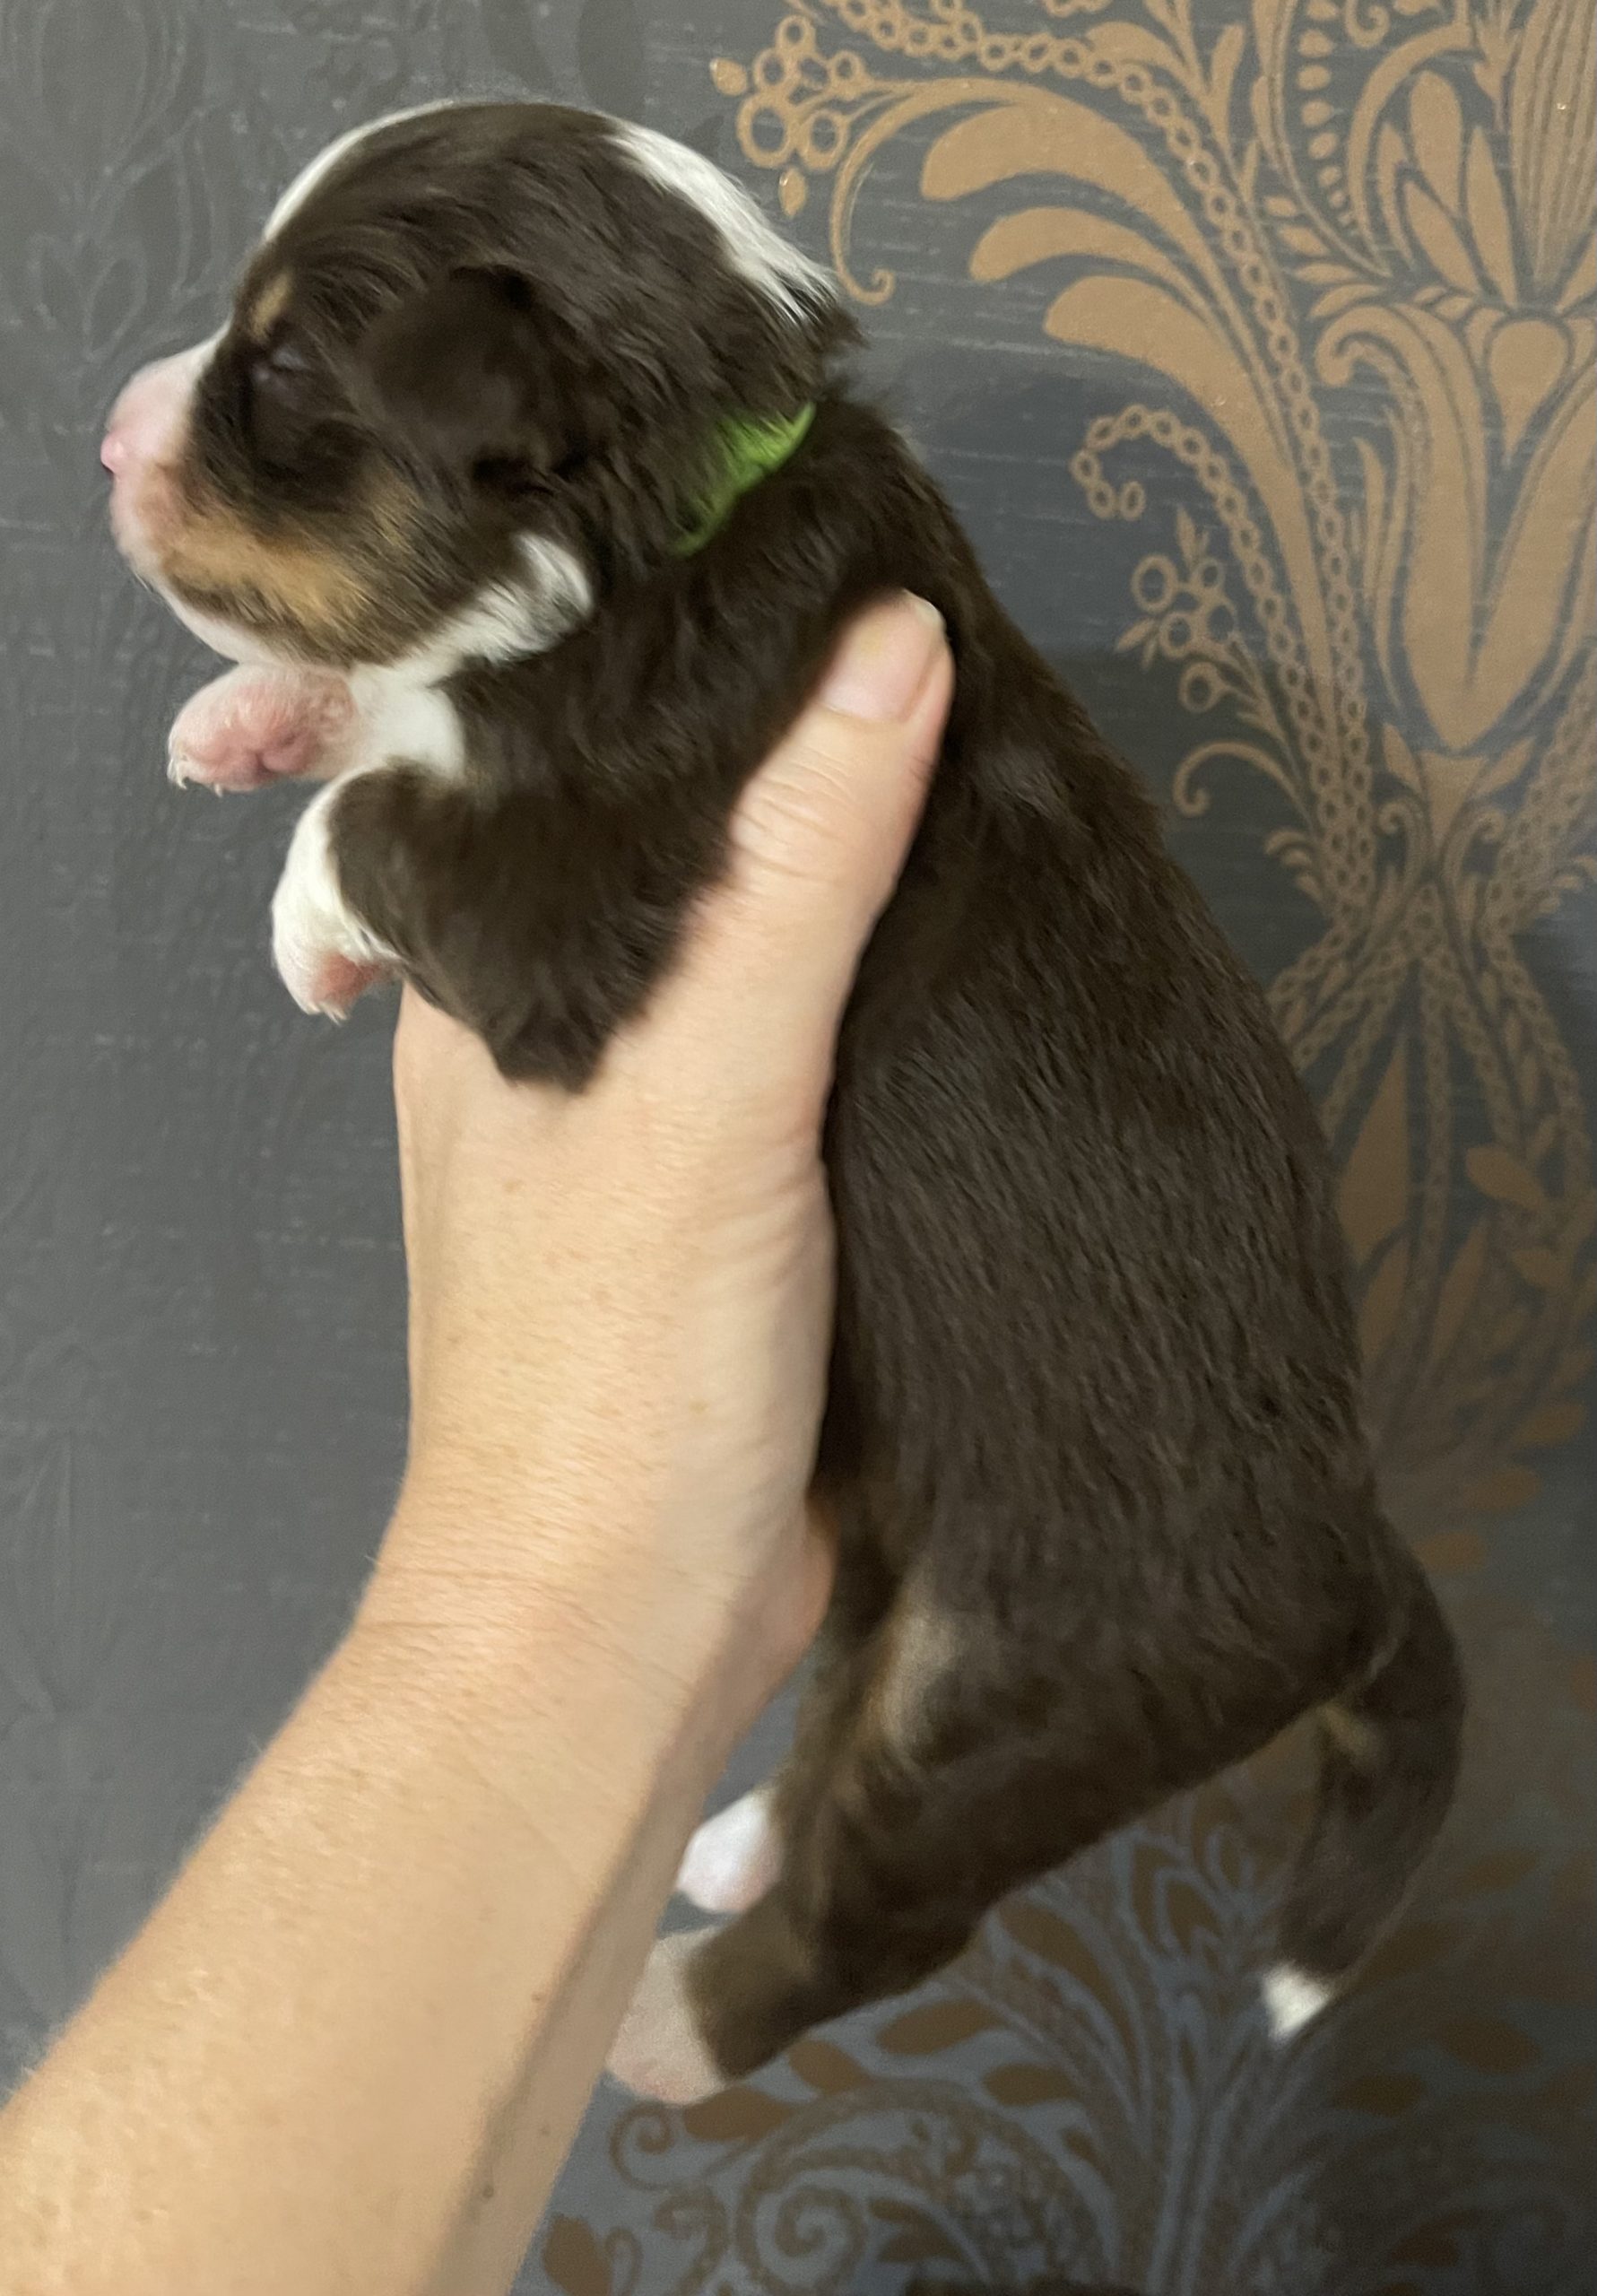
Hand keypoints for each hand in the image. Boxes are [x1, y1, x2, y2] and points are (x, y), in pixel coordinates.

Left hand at [370, 594, 952, 1748]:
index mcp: (496, 985)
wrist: (629, 1627)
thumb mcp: (710, 1095)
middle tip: (935, 659)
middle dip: (795, 772)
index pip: (588, 772)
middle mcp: (563, 1041)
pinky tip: (977, 956)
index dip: (698, 675)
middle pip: (685, 858)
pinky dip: (888, 1008)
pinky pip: (822, 1066)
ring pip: (760, 963)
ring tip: (981, 778)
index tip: (818, 577)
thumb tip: (888, 652)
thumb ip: (794, 880)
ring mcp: (657, 1127)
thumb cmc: (610, 1377)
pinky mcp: (746, 1211)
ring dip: (854, 892)